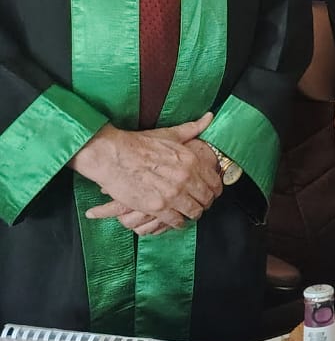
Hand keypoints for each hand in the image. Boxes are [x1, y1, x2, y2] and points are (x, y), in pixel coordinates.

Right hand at [92, 133, 228, 233]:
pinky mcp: (156, 207)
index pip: (215, 182)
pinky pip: (175, 221)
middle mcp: (185, 178)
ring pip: (194, 212)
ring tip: (189, 213)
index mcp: (191, 161)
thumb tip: (209, 117)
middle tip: (201, 204)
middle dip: (205, 203)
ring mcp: (172, 194)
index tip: (212, 193)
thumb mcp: (170, 134)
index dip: (216, 190)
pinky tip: (175, 219)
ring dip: (193, 214)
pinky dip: (177, 222)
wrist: (113, 155)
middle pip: (207, 199)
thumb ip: (193, 128)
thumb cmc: (139, 144)